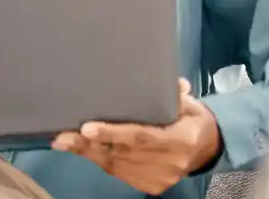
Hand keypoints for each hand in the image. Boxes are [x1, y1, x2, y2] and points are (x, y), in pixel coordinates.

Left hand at [53, 79, 222, 194]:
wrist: (207, 151)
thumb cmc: (191, 121)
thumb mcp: (190, 106)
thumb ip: (177, 96)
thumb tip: (175, 83)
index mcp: (179, 140)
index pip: (141, 137)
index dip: (112, 133)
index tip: (86, 129)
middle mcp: (168, 163)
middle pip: (122, 154)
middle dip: (89, 145)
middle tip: (61, 137)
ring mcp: (158, 177)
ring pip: (116, 165)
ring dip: (89, 152)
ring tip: (64, 140)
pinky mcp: (151, 186)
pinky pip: (120, 173)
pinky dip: (101, 160)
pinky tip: (84, 149)